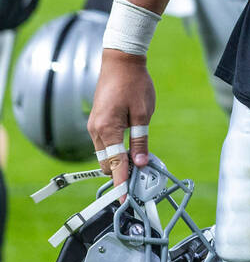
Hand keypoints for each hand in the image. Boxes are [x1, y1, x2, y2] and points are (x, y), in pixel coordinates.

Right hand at [87, 47, 155, 194]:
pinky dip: (116, 149)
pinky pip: (105, 143)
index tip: (125, 200)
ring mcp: (94, 126)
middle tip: (141, 176)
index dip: (120, 183)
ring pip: (105, 153)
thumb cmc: (134, 84)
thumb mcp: (143, 114)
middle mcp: (96, 130)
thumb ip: (141, 141)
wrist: (121, 61)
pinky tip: (131, 147)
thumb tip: (141, 164)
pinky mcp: (97, 121)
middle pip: (107, 162)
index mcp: (107, 130)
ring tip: (139, 162)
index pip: (114, 165)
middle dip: (121, 172)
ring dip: (119, 160)